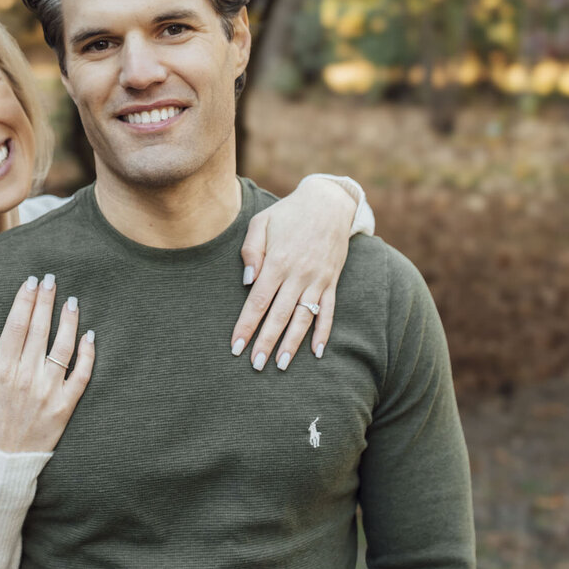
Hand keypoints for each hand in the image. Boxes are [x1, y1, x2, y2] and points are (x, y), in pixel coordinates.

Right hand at [0, 274, 93, 453]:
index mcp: (2, 372)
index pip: (16, 325)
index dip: (25, 300)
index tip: (30, 281)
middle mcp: (27, 378)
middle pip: (40, 329)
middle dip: (46, 301)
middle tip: (51, 279)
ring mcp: (49, 392)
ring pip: (63, 347)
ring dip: (68, 321)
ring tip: (71, 301)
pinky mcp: (65, 408)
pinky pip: (82, 376)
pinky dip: (88, 355)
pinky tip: (90, 336)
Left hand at [230, 178, 355, 370]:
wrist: (329, 202)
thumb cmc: (288, 213)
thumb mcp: (262, 222)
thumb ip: (251, 251)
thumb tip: (247, 282)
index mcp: (278, 261)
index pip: (258, 301)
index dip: (246, 325)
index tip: (236, 346)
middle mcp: (298, 275)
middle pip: (279, 316)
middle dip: (266, 343)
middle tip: (255, 366)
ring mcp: (318, 280)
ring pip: (304, 318)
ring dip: (292, 344)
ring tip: (282, 366)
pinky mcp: (332, 281)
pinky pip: (329, 312)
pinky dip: (324, 333)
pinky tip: (317, 353)